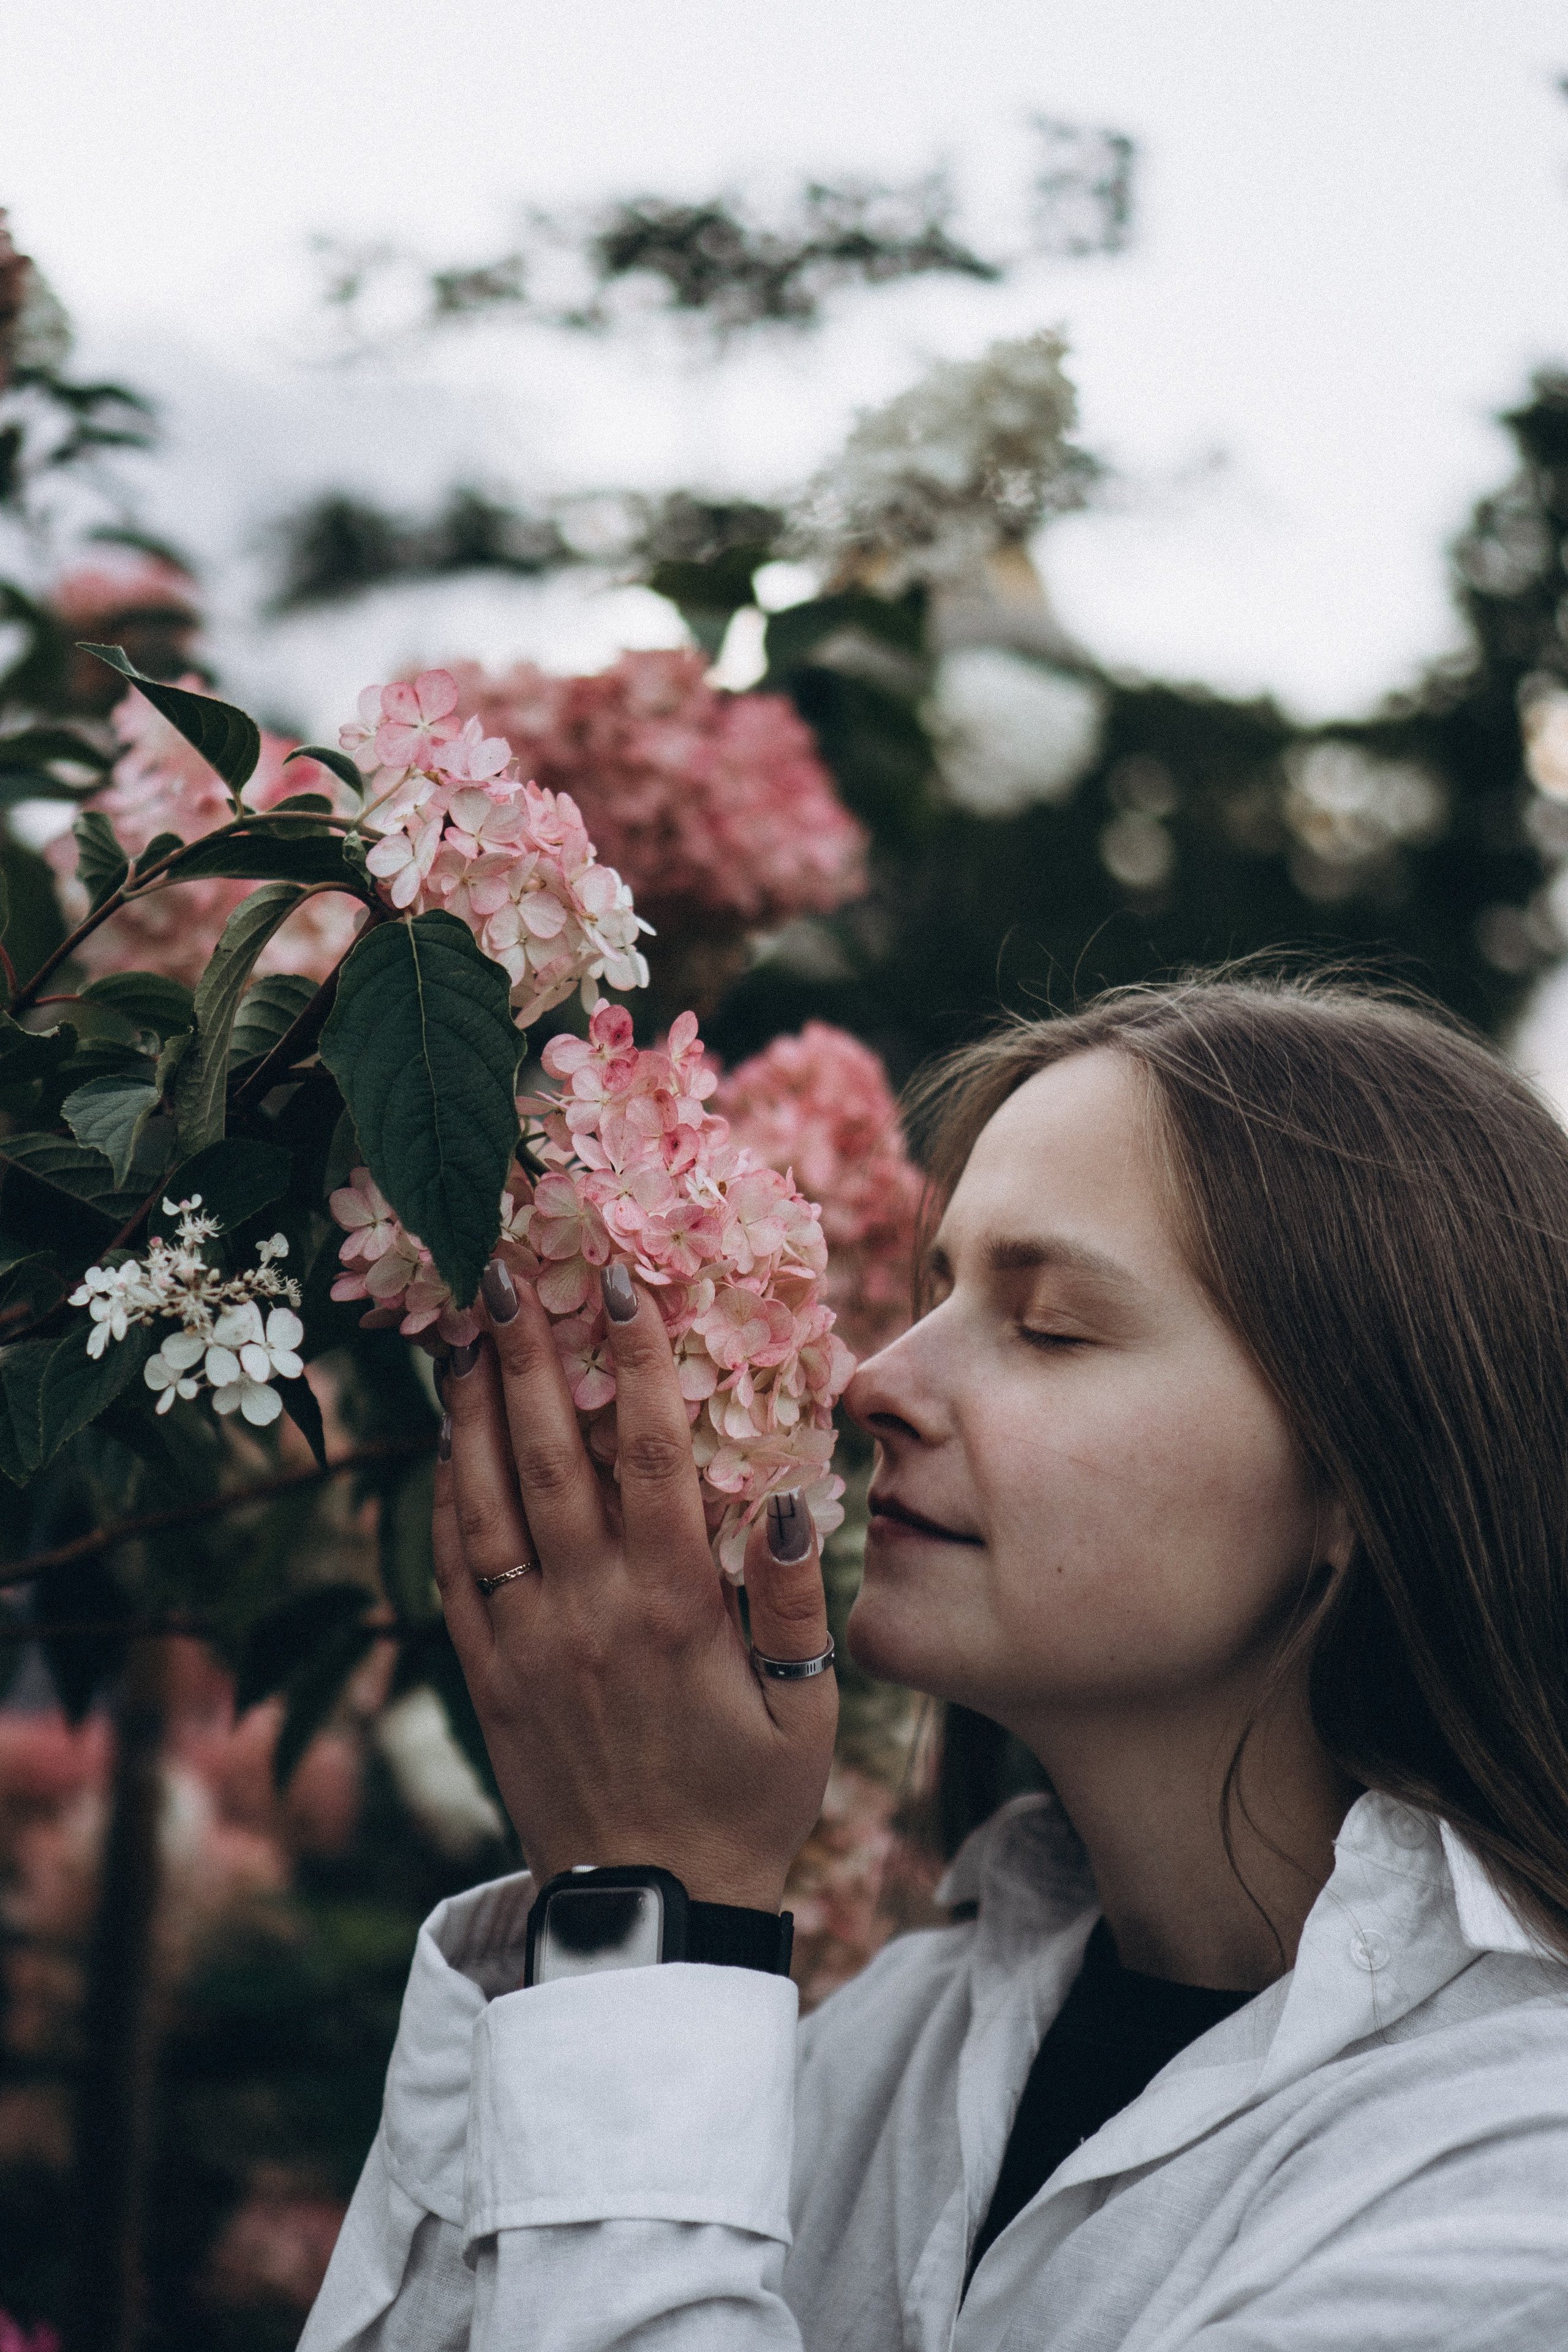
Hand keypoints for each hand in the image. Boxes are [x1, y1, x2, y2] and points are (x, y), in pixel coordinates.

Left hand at [432, 1246, 837, 1910]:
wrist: (650, 1912)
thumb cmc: (746, 1804)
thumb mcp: (804, 1713)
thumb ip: (794, 1605)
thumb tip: (777, 1502)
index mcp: (670, 1609)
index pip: (648, 1456)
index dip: (634, 1363)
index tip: (621, 1286)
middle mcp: (585, 1611)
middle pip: (546, 1454)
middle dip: (525, 1352)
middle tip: (503, 1268)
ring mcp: (524, 1642)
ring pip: (483, 1500)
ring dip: (468, 1408)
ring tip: (460, 1330)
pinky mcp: (486, 1676)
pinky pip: (453, 1569)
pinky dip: (443, 1498)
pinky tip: (443, 1443)